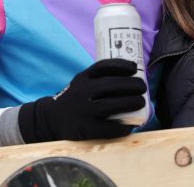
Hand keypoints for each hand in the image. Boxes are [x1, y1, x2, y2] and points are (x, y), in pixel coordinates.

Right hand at [18, 58, 146, 142]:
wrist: (50, 119)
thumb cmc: (74, 99)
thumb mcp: (81, 82)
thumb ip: (98, 77)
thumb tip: (131, 73)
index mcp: (82, 78)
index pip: (103, 67)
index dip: (121, 65)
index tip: (135, 68)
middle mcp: (81, 92)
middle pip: (111, 85)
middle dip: (131, 85)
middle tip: (143, 87)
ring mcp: (82, 110)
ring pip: (110, 105)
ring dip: (129, 103)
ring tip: (141, 102)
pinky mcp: (84, 128)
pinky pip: (107, 128)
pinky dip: (121, 127)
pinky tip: (130, 126)